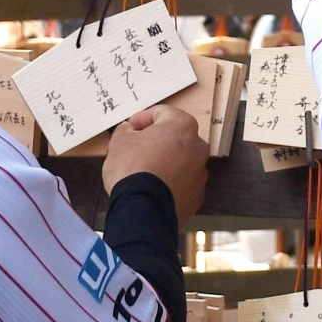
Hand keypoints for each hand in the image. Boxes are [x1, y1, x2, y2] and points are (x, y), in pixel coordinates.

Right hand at [103, 106, 208, 228]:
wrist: (143, 209)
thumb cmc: (132, 168)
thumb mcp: (119, 142)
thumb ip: (126, 130)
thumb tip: (129, 129)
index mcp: (182, 126)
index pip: (162, 112)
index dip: (142, 118)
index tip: (129, 127)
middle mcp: (198, 145)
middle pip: (175, 136)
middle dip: (156, 139)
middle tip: (135, 148)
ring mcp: (201, 171)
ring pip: (181, 159)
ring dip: (165, 160)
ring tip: (143, 170)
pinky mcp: (198, 193)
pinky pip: (182, 181)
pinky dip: (170, 181)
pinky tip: (154, 187)